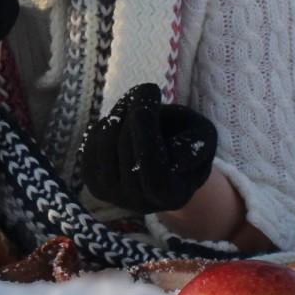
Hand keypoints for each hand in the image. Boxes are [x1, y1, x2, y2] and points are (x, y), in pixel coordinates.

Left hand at [80, 83, 218, 213]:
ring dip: (117, 116)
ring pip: (105, 148)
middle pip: (126, 152)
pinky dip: (103, 126)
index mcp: (170, 196)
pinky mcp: (92, 182)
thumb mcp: (203, 139)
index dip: (147, 128)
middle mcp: (138, 202)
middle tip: (142, 92)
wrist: (164, 162)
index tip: (152, 92)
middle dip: (132, 115)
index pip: (152, 168)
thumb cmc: (187, 145)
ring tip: (132, 103)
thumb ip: (195, 145)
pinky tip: (120, 121)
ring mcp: (112, 195)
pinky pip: (90, 148)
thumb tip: (172, 153)